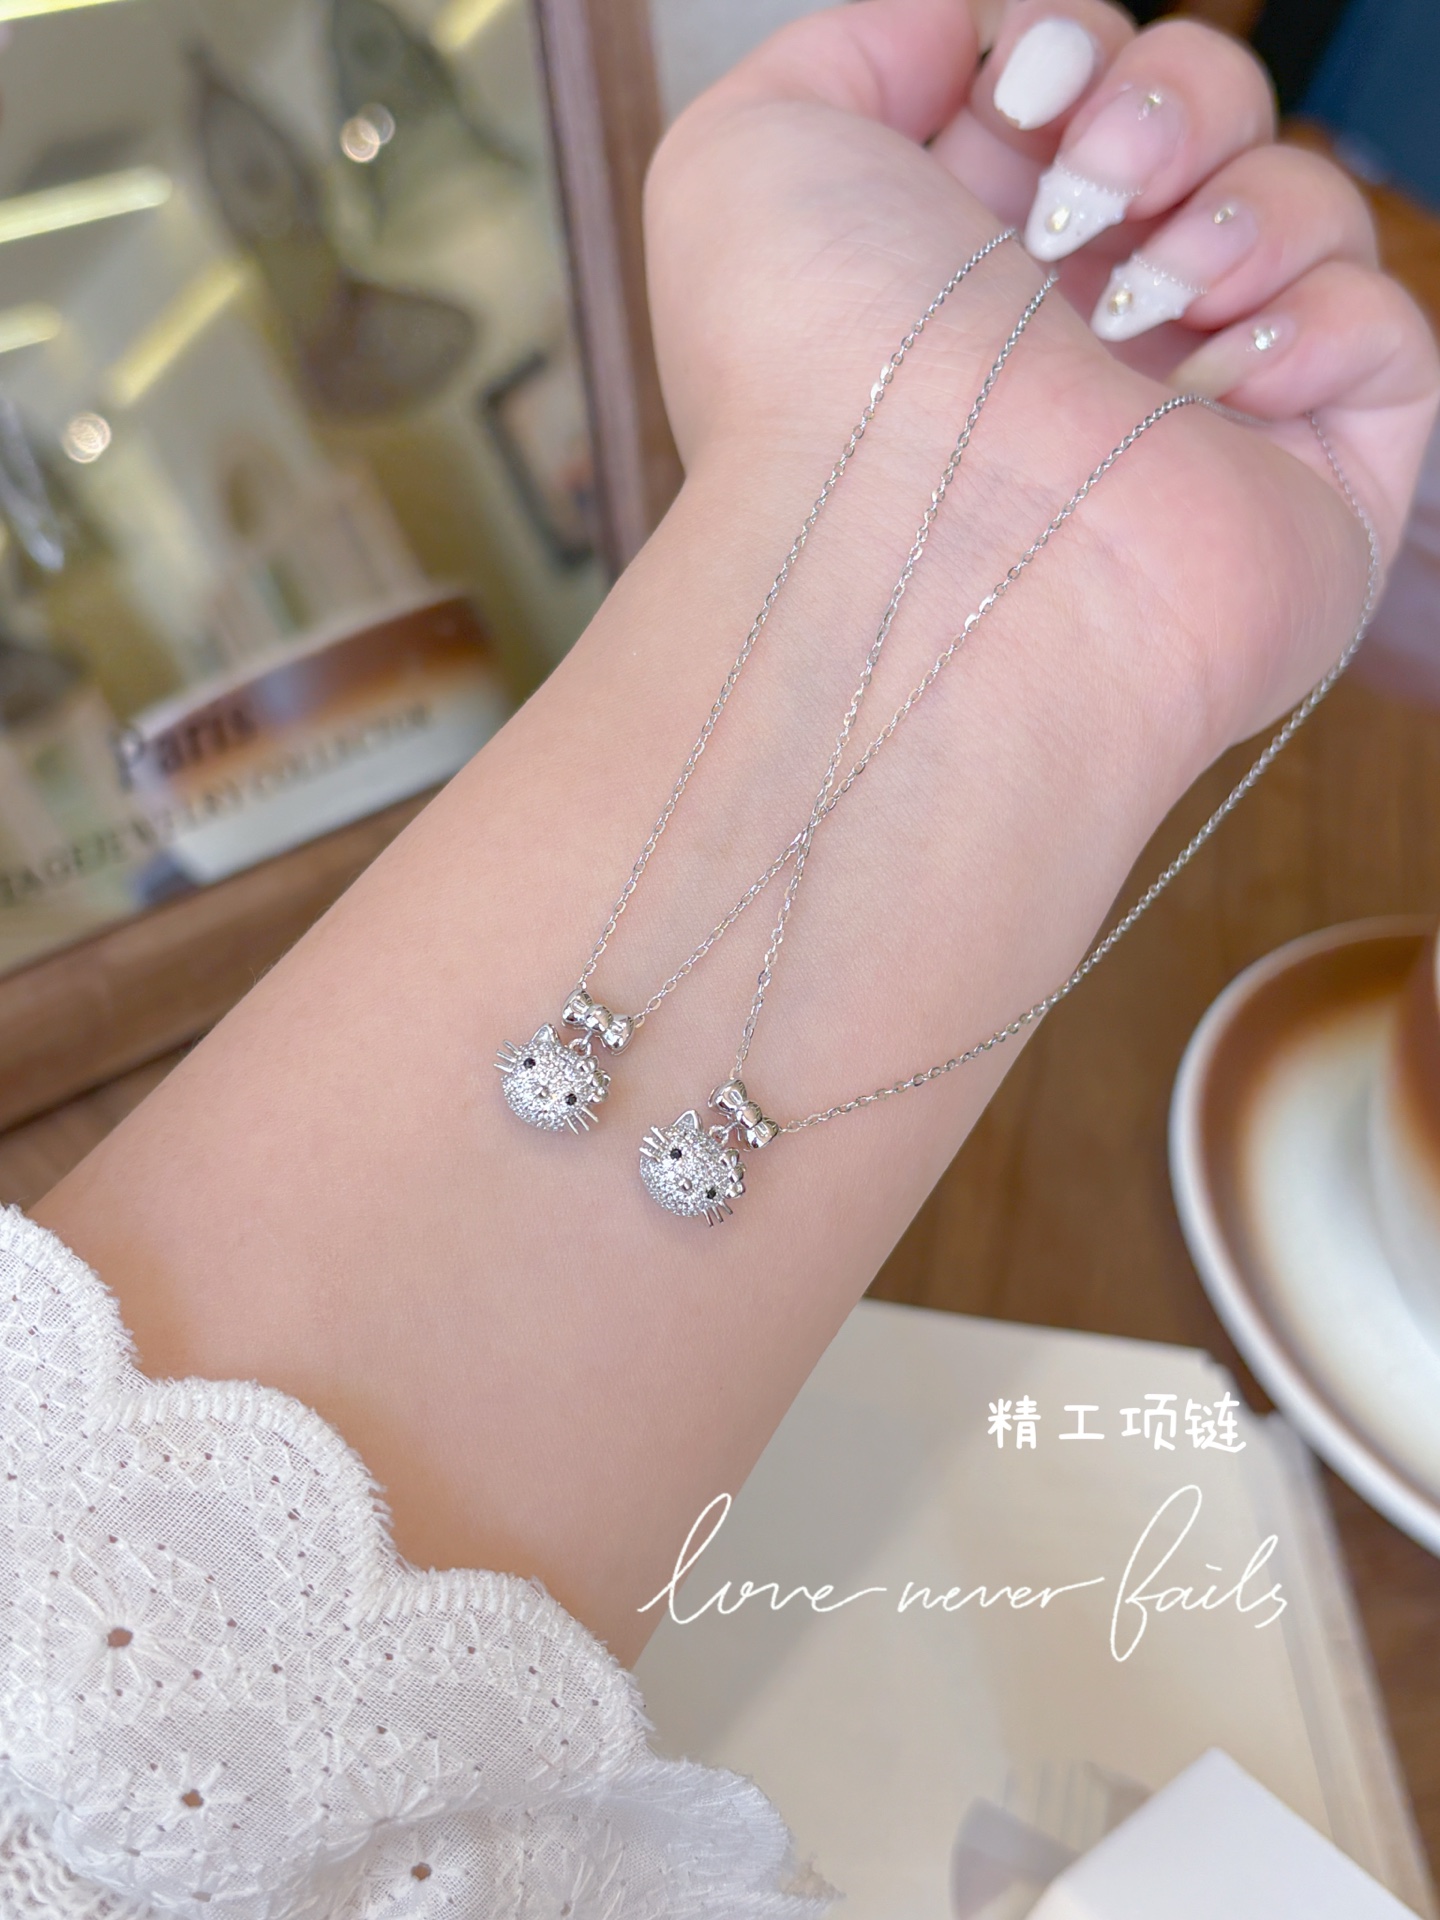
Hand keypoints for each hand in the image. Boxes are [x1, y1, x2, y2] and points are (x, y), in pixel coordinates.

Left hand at [646, 0, 1438, 759]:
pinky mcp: (1314, 488)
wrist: (913, 550)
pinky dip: (1312, 326)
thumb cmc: (813, 376)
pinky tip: (1207, 387)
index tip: (1028, 89)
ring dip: (1240, 211)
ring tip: (1136, 303)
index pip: (1089, 92)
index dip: (1081, 46)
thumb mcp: (753, 156)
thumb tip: (978, 38)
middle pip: (1213, 127)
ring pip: (1306, 212)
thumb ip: (861, 53)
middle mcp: (1087, 336)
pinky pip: (1386, 340)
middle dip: (1172, 105)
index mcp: (975, 261)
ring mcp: (1202, 414)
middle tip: (1083, 195)